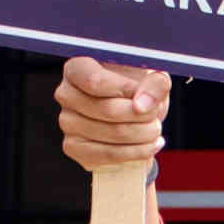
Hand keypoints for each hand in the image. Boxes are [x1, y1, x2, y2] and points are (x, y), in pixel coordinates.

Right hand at [57, 57, 170, 175]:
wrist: (134, 118)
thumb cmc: (139, 90)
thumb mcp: (152, 78)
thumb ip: (154, 83)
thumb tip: (142, 105)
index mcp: (78, 68)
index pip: (95, 81)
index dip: (126, 91)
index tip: (148, 98)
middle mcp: (66, 94)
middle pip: (107, 109)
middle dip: (141, 116)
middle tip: (156, 116)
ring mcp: (67, 122)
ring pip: (112, 133)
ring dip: (143, 134)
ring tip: (155, 129)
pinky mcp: (73, 148)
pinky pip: (110, 154)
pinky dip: (137, 152)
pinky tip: (150, 145)